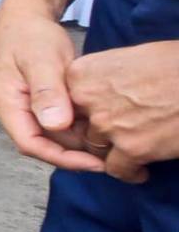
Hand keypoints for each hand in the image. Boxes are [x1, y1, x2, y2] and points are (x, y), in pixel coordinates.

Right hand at [0, 10, 103, 172]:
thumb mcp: (41, 59)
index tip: (95, 163)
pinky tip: (96, 124)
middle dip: (74, 152)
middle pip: (42, 143)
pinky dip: (76, 128)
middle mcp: (12, 111)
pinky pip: (56, 124)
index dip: (62, 158)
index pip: (30, 144)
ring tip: (107, 140)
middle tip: (111, 152)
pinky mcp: (38, 102)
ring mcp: (24, 108)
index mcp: (7, 104)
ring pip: (50, 135)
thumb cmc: (31, 35)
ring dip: (77, 141)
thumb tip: (55, 125)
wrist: (26, 15)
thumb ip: (47, 91)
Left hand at [68, 41, 178, 182]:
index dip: (79, 113)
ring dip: (112, 153)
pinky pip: (117, 170)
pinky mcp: (131, 148)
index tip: (93, 117)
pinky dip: (130, 173)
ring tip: (131, 152)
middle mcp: (87, 99)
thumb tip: (96, 92)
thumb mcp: (128, 58)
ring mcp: (107, 125)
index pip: (63, 102)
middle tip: (115, 137)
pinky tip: (142, 171)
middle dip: (95, 133)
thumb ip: (101, 78)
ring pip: (96, 150)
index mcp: (81, 73)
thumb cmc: (174, 63)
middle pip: (78, 127)